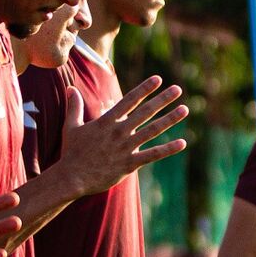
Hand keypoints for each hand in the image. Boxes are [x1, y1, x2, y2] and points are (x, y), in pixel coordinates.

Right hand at [59, 76, 187, 197]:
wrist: (72, 178)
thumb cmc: (71, 152)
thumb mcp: (71, 126)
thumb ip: (74, 106)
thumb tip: (71, 89)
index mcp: (107, 121)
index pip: (129, 100)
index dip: (145, 89)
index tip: (158, 79)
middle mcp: (119, 132)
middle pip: (145, 112)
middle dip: (163, 99)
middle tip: (178, 89)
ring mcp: (126, 147)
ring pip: (153, 130)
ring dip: (170, 119)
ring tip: (185, 109)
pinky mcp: (129, 164)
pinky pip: (153, 155)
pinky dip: (168, 149)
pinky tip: (182, 142)